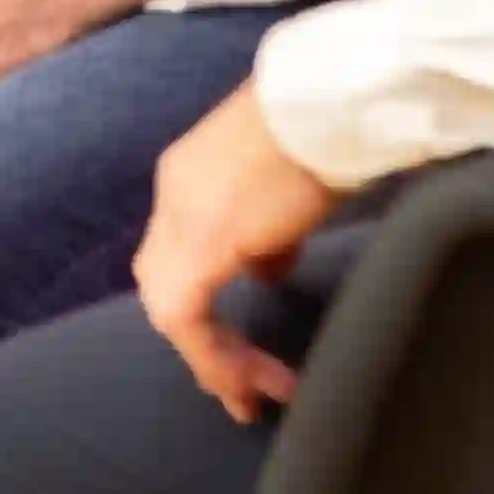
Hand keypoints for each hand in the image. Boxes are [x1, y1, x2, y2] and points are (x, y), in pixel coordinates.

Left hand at [136, 85, 344, 419]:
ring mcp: (182, 215)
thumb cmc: (326, 131)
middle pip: (160, 282)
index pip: (174, 252)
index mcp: (187, 175)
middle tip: (237, 380)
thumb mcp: (288, 186)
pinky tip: (246, 381)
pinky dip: (211, 355)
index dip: (198, 301)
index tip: (236, 341)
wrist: (332, 100)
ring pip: (167, 305)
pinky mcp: (206, 240)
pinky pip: (187, 315)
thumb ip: (268, 232)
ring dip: (207, 355)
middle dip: (197, 337)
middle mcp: (172, 195)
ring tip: (246, 393)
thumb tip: (266, 270)